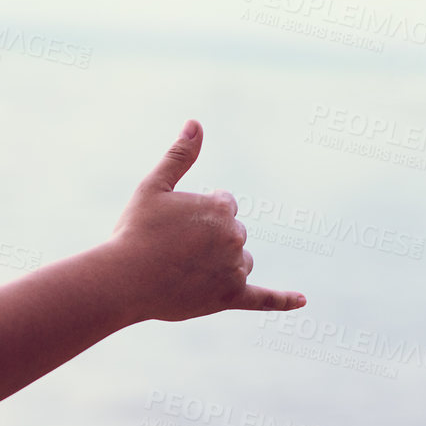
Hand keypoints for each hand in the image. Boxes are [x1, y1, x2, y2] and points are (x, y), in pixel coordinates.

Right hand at [111, 120, 306, 322]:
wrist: (122, 280)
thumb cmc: (135, 232)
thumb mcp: (153, 187)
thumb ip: (180, 155)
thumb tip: (196, 123)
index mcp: (221, 207)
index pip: (225, 206)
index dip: (197, 215)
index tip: (174, 225)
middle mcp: (235, 236)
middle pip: (233, 234)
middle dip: (209, 240)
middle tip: (174, 250)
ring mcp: (235, 269)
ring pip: (240, 262)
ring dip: (222, 264)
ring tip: (185, 271)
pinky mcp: (231, 297)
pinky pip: (264, 298)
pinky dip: (283, 300)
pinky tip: (302, 302)